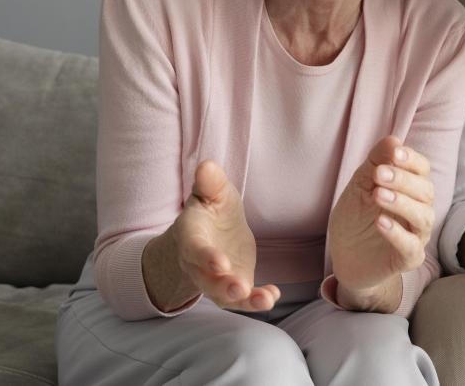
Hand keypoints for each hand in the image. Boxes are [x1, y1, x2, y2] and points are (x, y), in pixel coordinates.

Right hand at [167, 159, 279, 310]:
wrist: (213, 230)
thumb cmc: (211, 208)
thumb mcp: (212, 192)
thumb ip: (210, 182)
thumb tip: (206, 165)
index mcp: (192, 237)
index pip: (195, 249)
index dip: (206, 257)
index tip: (220, 263)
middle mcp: (200, 264)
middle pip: (207, 280)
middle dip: (223, 286)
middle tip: (240, 288)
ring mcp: (217, 279)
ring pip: (224, 295)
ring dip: (244, 299)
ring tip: (265, 300)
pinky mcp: (235, 285)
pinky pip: (244, 298)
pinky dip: (257, 299)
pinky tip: (273, 295)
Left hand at [328, 136, 435, 297]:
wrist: (344, 256)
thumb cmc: (356, 217)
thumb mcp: (360, 185)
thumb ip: (375, 162)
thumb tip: (393, 139)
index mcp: (410, 188)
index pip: (422, 169)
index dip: (411, 160)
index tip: (394, 153)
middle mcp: (419, 209)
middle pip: (425, 190)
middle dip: (403, 179)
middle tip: (378, 173)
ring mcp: (416, 235)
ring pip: (423, 216)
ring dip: (402, 202)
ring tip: (378, 195)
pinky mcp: (408, 258)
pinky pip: (410, 246)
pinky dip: (397, 233)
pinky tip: (380, 222)